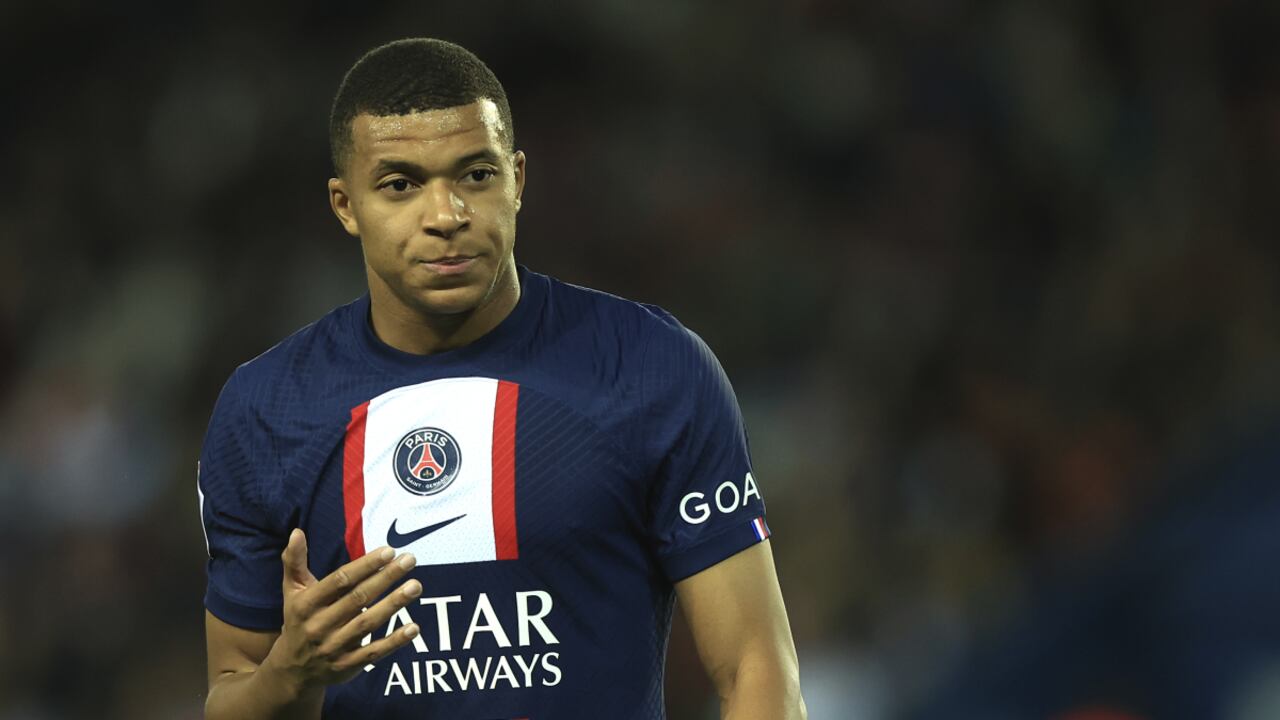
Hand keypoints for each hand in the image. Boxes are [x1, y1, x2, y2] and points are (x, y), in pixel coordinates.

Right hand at [263, 529, 422, 692]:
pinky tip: (414, 628)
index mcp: (306, 604)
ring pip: (368, 624)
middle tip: (410, 560)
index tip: (389, 551)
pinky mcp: (347, 666)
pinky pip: (373, 653)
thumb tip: (297, 532)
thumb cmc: (298, 620)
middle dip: (385, 578)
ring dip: (393, 604)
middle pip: (358, 599)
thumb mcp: (292, 592)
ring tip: (416, 586)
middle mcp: (319, 626)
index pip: (340, 581)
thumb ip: (294, 562)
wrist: (292, 671)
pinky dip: (394, 642)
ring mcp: (334, 648)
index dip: (365, 566)